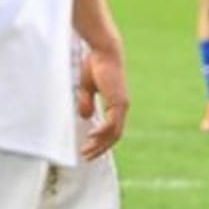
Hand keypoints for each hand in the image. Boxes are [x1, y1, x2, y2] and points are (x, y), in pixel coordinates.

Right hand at [77, 43, 128, 159]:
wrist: (104, 52)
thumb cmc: (95, 65)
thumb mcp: (87, 88)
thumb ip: (86, 102)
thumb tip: (86, 117)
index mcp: (116, 103)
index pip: (112, 129)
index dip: (101, 141)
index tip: (88, 148)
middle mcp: (122, 107)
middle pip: (114, 136)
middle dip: (100, 148)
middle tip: (87, 157)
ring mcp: (121, 105)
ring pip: (113, 133)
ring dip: (99, 144)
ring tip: (86, 152)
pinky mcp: (118, 102)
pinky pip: (111, 124)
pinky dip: (102, 133)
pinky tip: (91, 137)